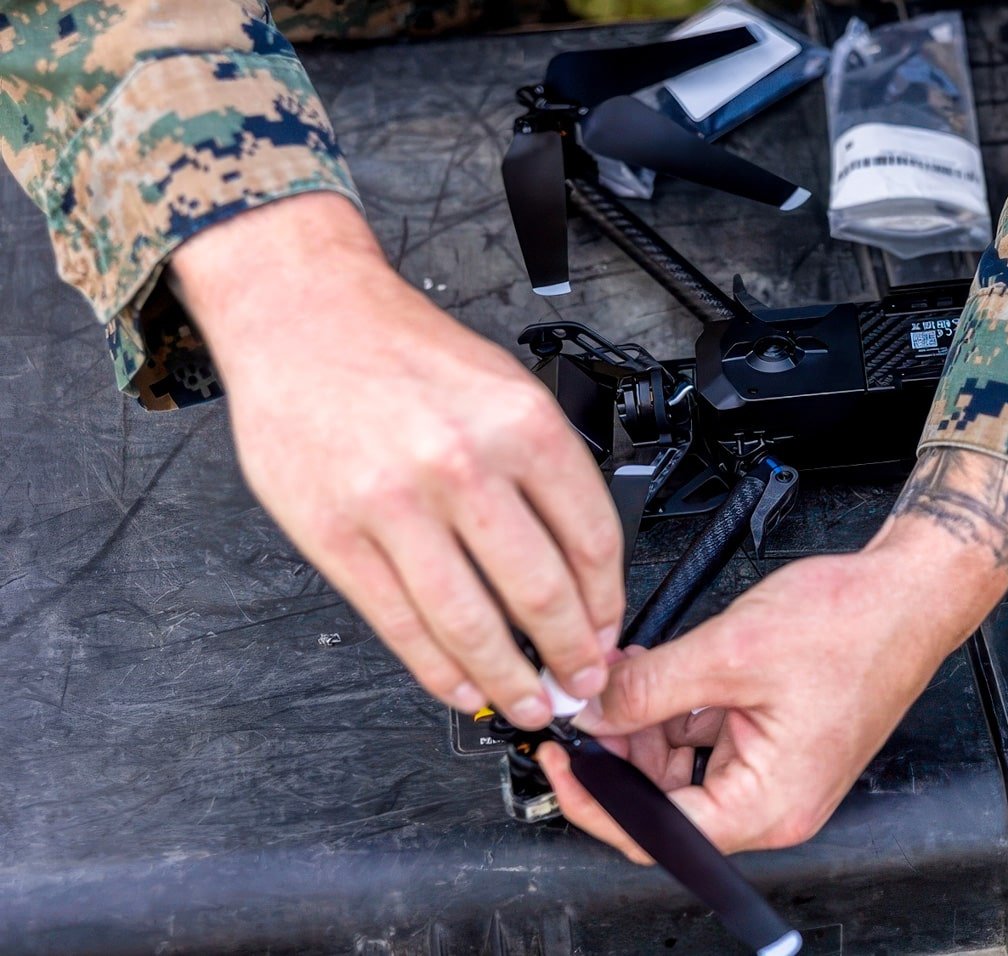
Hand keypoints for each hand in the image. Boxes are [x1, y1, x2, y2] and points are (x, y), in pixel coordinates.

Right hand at [171, 193, 621, 729]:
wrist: (303, 315)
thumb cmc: (404, 351)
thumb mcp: (505, 387)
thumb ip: (545, 470)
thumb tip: (581, 564)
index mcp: (520, 425)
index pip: (592, 539)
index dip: (608, 603)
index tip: (608, 631)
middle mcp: (463, 464)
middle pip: (540, 592)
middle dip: (571, 655)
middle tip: (581, 683)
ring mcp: (394, 505)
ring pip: (470, 622)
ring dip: (509, 679)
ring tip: (528, 702)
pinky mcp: (334, 536)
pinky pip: (400, 624)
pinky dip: (438, 670)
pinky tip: (462, 687)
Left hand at [541, 446, 1007, 857]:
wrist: (910, 591)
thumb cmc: (855, 625)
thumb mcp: (731, 652)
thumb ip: (648, 688)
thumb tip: (590, 711)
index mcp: (770, 803)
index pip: (658, 833)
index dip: (597, 799)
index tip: (560, 760)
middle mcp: (775, 801)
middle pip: (664, 801)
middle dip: (618, 748)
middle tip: (584, 700)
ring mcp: (774, 771)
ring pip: (679, 766)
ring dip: (644, 720)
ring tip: (624, 669)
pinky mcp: (774, 740)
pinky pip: (705, 737)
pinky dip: (674, 706)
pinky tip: (655, 668)